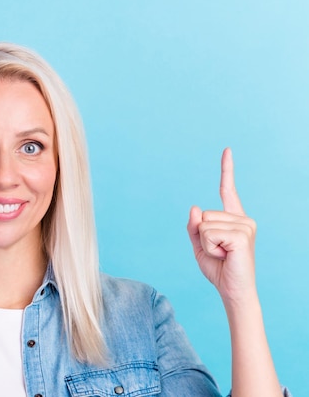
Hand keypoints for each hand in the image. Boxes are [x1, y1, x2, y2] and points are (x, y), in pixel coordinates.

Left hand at [187, 148, 257, 303]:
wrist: (232, 290)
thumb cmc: (219, 269)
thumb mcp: (199, 245)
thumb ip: (194, 226)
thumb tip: (195, 207)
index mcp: (233, 219)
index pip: (228, 190)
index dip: (227, 169)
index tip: (226, 149)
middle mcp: (243, 219)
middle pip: (203, 214)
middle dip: (202, 236)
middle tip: (218, 252)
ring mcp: (245, 226)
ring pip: (204, 224)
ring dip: (206, 243)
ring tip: (223, 254)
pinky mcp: (242, 235)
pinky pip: (209, 232)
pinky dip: (210, 247)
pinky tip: (225, 255)